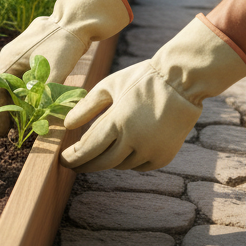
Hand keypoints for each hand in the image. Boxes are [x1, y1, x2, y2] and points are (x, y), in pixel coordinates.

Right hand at [0, 0, 130, 136]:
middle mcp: (9, 58)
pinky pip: (18, 79)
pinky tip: (29, 106)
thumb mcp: (56, 70)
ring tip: (17, 124)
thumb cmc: (66, 42)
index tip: (2, 133)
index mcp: (9, 60)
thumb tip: (37, 116)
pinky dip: (21, 95)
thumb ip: (45, 93)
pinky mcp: (28, 55)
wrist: (77, 18)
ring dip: (12, 105)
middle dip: (2, 113)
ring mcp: (17, 55)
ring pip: (8, 86)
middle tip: (7, 134)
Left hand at [62, 15, 245, 172]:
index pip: (88, 148)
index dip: (73, 157)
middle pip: (102, 162)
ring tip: (98, 153)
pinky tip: (122, 151)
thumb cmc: (142, 79)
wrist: (183, 82)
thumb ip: (86, 107)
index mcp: (118, 121)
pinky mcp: (164, 156)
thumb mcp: (109, 86)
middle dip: (85, 164)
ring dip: (107, 160)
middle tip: (73, 164)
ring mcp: (151, 151)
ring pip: (120, 165)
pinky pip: (139, 166)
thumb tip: (67, 125)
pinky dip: (128, 161)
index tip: (62, 160)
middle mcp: (135, 140)